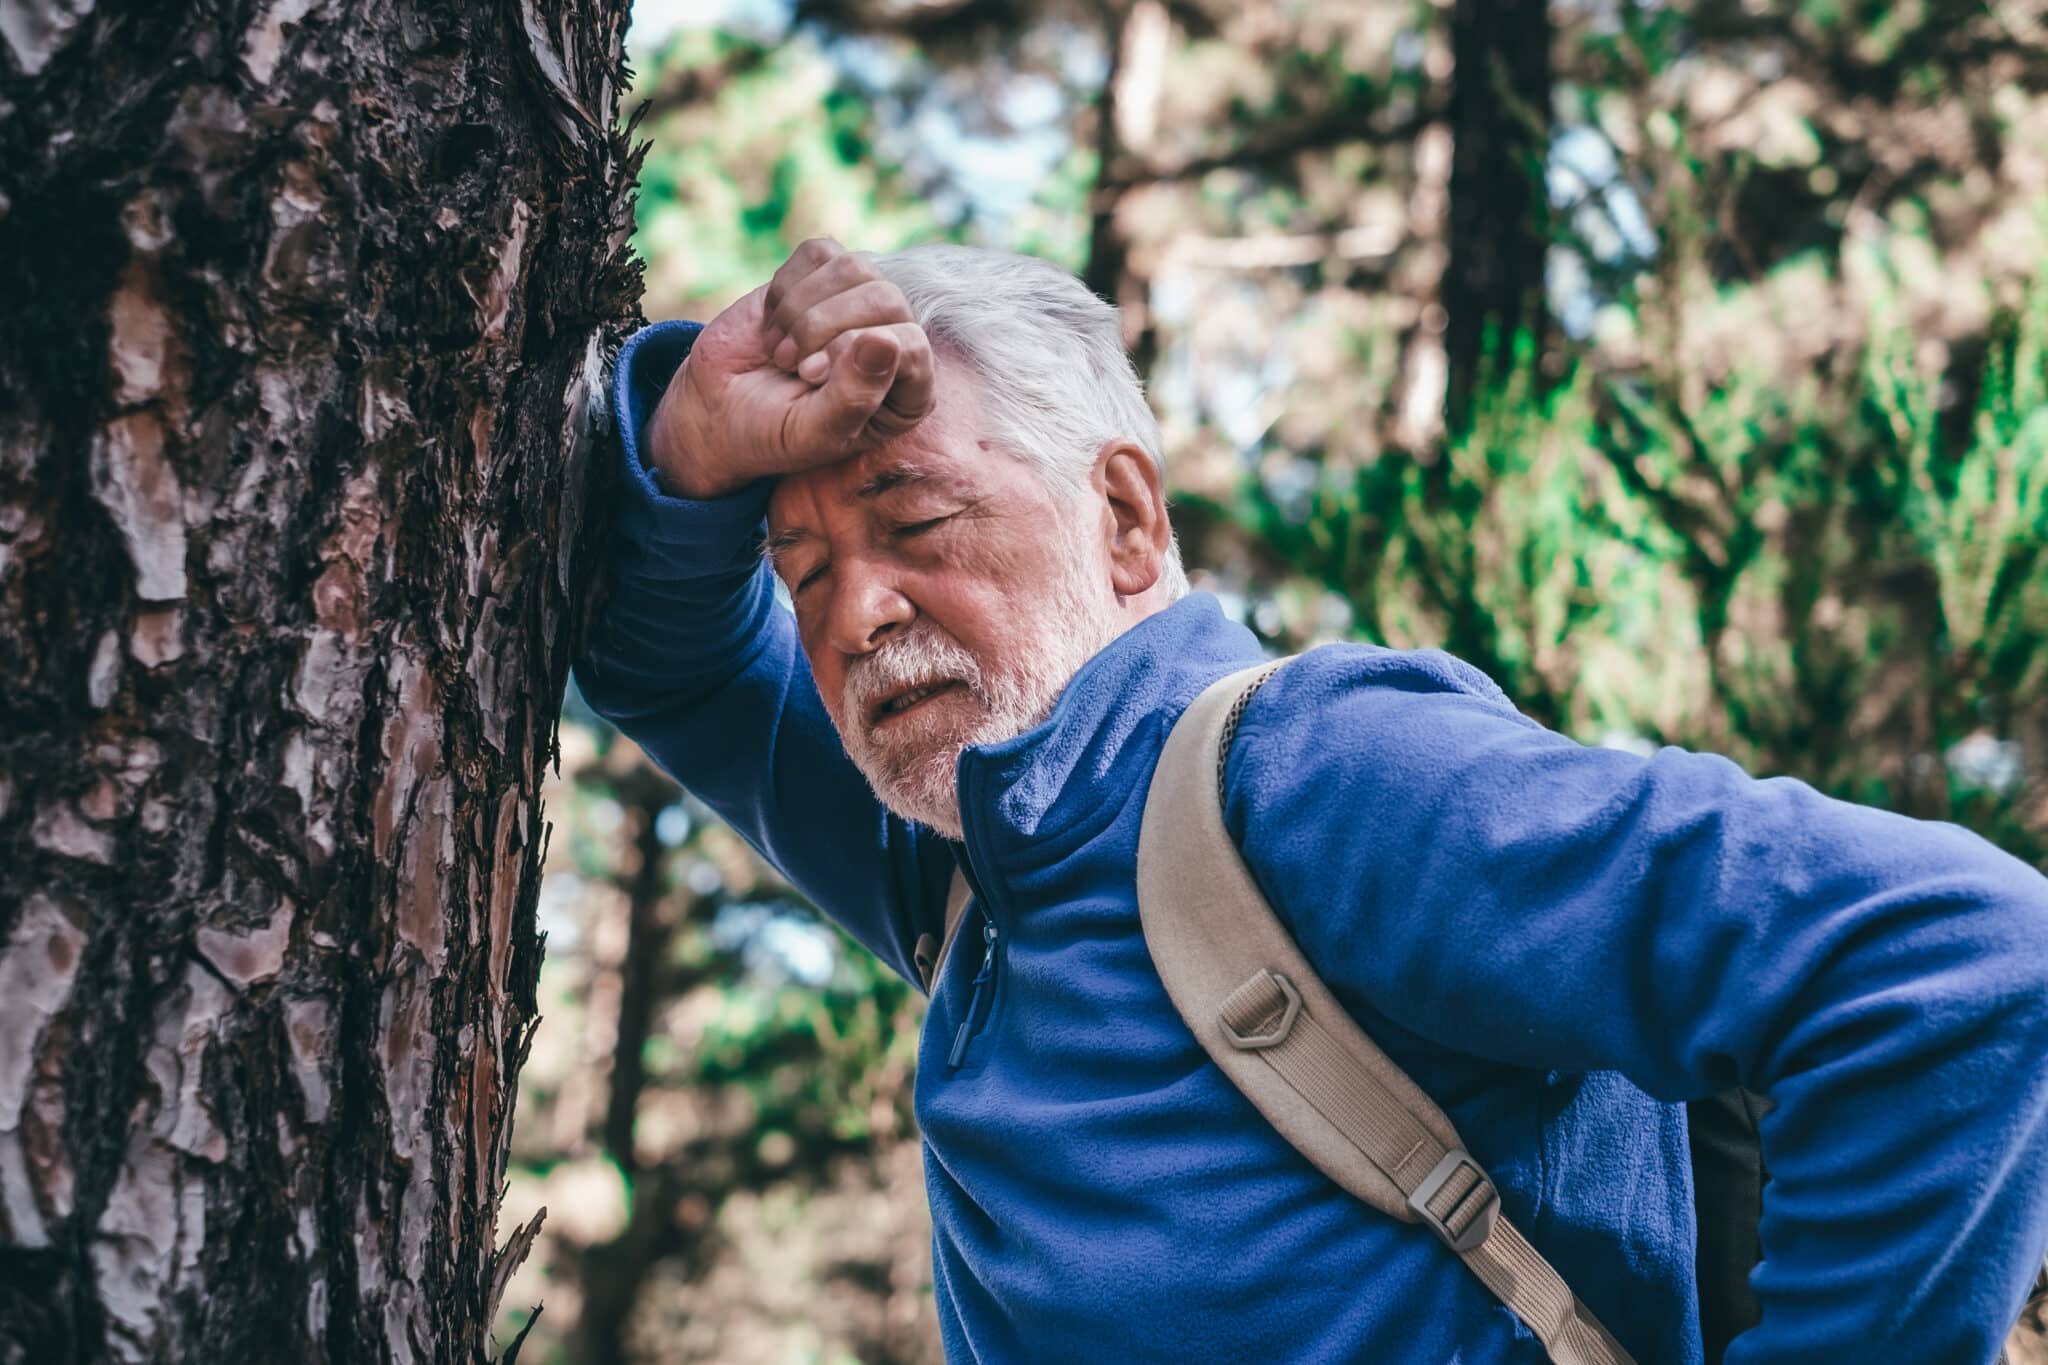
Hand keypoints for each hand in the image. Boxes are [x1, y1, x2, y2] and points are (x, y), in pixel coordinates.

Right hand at [645, 238, 935, 498]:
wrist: (719, 409)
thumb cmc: (773, 432)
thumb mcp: (814, 433)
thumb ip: (855, 397)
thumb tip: (886, 339)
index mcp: (906, 392)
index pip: (911, 344)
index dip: (856, 354)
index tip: (811, 377)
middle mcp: (894, 344)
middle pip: (885, 298)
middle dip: (824, 328)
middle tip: (793, 365)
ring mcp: (861, 306)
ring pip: (853, 269)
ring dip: (801, 311)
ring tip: (781, 352)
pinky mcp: (824, 276)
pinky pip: (820, 253)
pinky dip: (786, 289)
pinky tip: (776, 325)